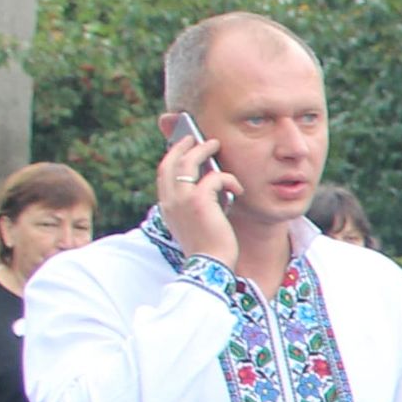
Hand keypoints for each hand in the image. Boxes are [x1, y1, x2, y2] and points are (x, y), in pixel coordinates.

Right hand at [155, 120, 242, 269]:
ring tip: (215, 144)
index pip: (163, 173)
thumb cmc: (209, 245)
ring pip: (189, 162)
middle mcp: (169, 200)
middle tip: (196, 137)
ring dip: (203, 150)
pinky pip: (215, 177)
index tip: (182, 147)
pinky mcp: (200, 202)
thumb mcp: (197, 220)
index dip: (172, 157)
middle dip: (183, 146)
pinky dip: (229, 179)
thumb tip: (210, 179)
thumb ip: (196, 201)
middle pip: (171, 162)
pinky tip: (238, 187)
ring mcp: (182, 199)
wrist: (210, 264)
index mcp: (166, 206)